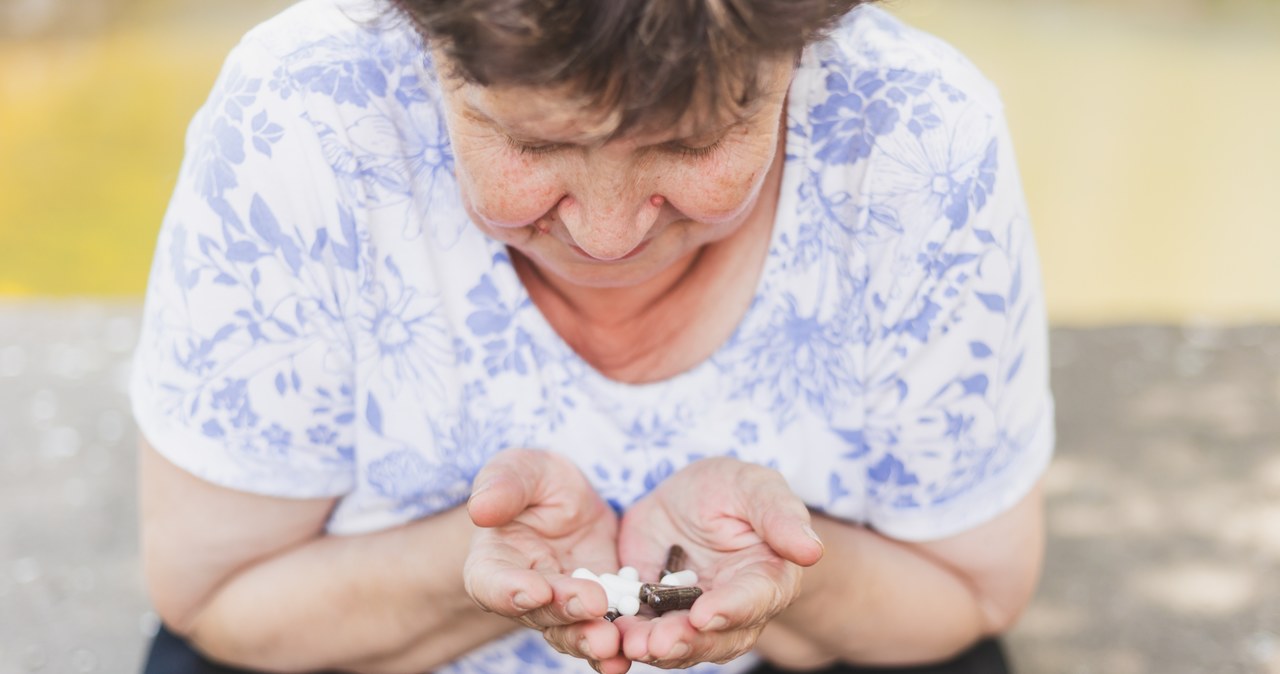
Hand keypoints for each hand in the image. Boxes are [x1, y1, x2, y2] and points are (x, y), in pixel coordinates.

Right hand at [464, 448, 630, 673]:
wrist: (572, 499)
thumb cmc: (534, 482)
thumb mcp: (521, 469)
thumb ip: (503, 485)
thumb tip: (480, 509)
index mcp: (493, 563)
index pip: (491, 584)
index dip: (509, 591)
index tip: (535, 590)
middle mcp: (524, 595)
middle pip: (539, 613)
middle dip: (566, 613)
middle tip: (593, 606)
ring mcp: (563, 607)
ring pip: (572, 631)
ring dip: (591, 638)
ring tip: (613, 643)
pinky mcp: (599, 609)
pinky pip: (607, 629)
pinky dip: (621, 641)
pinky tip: (635, 647)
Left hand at [613, 457, 823, 668]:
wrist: (690, 499)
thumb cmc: (735, 491)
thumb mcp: (755, 488)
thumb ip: (780, 516)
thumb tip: (811, 550)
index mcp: (765, 579)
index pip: (754, 599)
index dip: (731, 609)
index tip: (705, 613)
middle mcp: (730, 609)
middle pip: (716, 636)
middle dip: (686, 641)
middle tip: (657, 642)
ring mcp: (689, 615)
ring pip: (678, 643)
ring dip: (654, 648)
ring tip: (630, 644)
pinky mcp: (652, 612)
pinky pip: (641, 631)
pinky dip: (624, 637)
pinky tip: (606, 636)